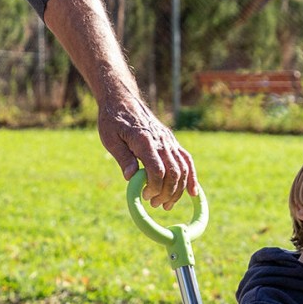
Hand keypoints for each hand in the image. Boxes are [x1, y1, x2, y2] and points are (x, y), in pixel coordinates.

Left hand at [97, 93, 197, 209]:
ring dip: (178, 190)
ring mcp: (169, 141)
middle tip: (154, 203)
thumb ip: (123, 158)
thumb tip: (131, 178)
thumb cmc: (112, 119)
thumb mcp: (110, 139)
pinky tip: (192, 193)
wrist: (122, 99)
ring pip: (183, 169)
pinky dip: (191, 177)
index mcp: (145, 140)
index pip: (157, 169)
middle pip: (173, 172)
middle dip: (166, 192)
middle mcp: (161, 140)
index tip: (145, 196)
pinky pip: (186, 161)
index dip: (154, 187)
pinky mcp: (172, 142)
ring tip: (166, 204)